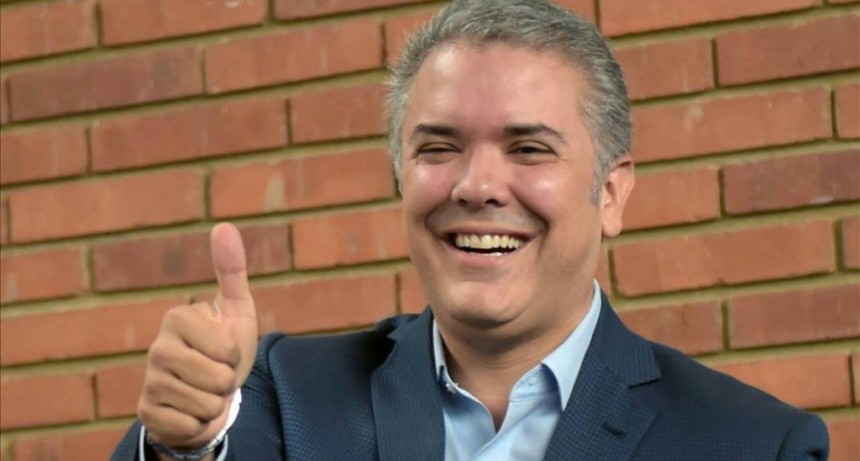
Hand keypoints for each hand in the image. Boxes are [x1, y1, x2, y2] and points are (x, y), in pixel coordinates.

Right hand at [138, 223, 258, 449]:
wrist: (206, 393)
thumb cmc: (223, 348)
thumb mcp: (236, 310)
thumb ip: (231, 270)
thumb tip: (224, 225)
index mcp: (178, 318)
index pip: (228, 350)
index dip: (235, 355)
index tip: (223, 349)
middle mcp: (157, 348)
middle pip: (219, 379)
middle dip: (227, 383)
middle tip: (215, 373)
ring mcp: (149, 381)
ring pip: (208, 405)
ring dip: (214, 403)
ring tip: (204, 390)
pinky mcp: (146, 412)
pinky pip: (191, 425)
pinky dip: (199, 422)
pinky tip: (188, 410)